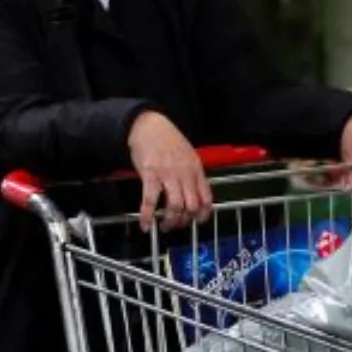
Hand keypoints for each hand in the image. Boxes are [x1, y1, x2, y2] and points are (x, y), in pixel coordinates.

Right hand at [126, 111, 213, 230]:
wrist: (149, 125)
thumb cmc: (167, 140)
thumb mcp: (188, 155)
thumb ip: (192, 174)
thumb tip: (194, 195)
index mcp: (196, 169)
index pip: (206, 198)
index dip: (203, 215)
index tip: (197, 221)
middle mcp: (185, 173)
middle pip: (191, 206)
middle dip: (184, 221)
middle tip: (176, 225)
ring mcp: (168, 174)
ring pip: (175, 206)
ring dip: (170, 221)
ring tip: (164, 225)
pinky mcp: (151, 174)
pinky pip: (151, 200)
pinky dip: (147, 215)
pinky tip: (145, 223)